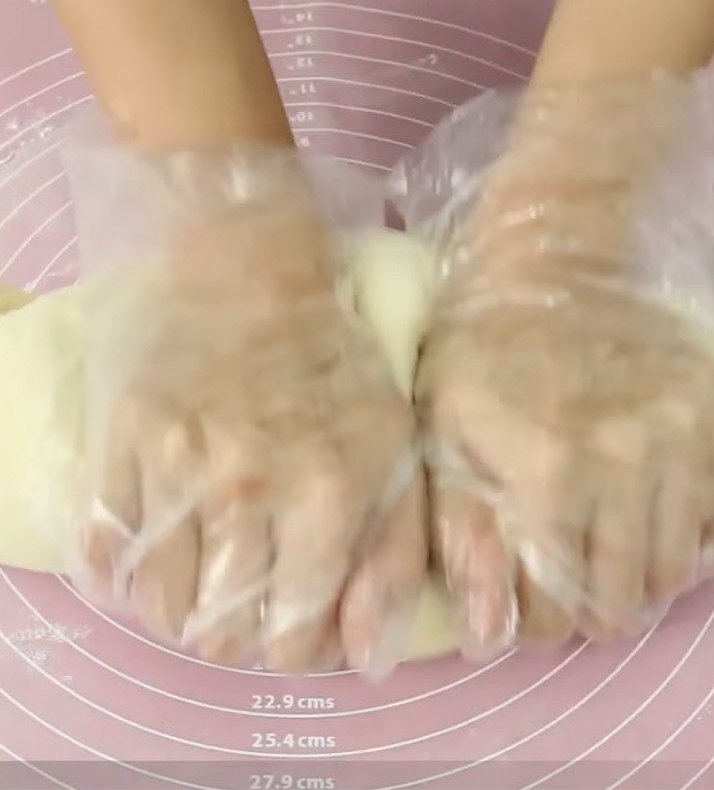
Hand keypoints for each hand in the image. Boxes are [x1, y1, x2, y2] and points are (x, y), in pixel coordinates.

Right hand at [73, 149, 425, 673]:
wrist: (245, 270)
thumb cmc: (332, 363)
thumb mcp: (393, 446)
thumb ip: (392, 553)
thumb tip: (366, 658)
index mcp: (330, 492)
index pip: (297, 638)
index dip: (297, 650)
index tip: (294, 624)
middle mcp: (248, 487)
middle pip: (221, 637)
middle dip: (240, 637)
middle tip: (249, 602)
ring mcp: (173, 466)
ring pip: (159, 609)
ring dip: (183, 612)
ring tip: (205, 577)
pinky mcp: (118, 444)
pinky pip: (106, 556)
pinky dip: (128, 576)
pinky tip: (160, 551)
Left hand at [416, 78, 713, 651]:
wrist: (554, 264)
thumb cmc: (480, 349)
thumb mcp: (440, 434)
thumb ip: (461, 536)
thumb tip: (487, 639)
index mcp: (547, 473)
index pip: (553, 611)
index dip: (533, 619)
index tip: (524, 596)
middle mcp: (629, 464)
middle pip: (622, 600)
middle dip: (585, 603)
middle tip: (565, 569)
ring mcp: (688, 438)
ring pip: (679, 568)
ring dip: (640, 571)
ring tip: (607, 536)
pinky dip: (711, 530)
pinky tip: (668, 510)